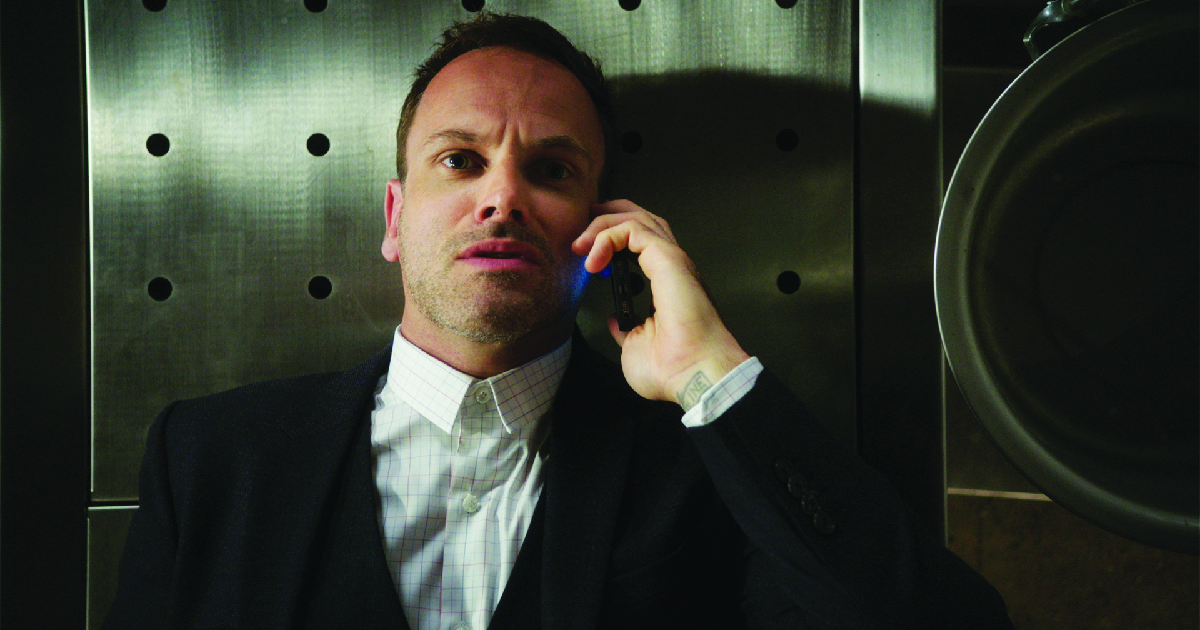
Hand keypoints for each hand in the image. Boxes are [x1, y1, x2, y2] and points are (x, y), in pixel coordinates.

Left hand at [572, 200, 749, 408]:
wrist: (693, 376)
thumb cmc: (671, 368)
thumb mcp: (633, 345)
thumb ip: (624, 328)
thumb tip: (616, 320)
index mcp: (665, 285)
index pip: (641, 243)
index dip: (612, 238)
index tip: (585, 253)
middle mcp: (670, 267)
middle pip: (641, 219)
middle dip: (608, 215)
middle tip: (580, 231)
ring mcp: (671, 260)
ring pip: (636, 218)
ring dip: (603, 224)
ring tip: (580, 243)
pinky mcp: (667, 258)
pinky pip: (632, 229)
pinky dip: (607, 236)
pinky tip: (592, 258)